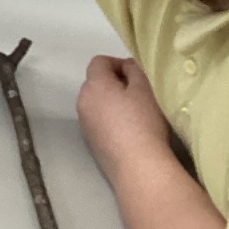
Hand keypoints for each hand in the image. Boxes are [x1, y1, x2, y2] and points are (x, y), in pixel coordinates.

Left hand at [77, 56, 171, 184]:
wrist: (138, 166)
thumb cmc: (144, 122)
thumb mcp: (146, 89)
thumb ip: (135, 70)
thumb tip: (127, 67)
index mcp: (94, 85)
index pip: (99, 61)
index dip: (119, 63)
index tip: (138, 76)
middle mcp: (82, 100)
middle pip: (96, 81)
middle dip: (116, 83)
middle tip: (140, 94)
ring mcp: (84, 122)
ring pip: (96, 102)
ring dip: (112, 102)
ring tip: (136, 113)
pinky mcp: (90, 141)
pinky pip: (98, 120)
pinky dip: (110, 119)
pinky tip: (129, 131)